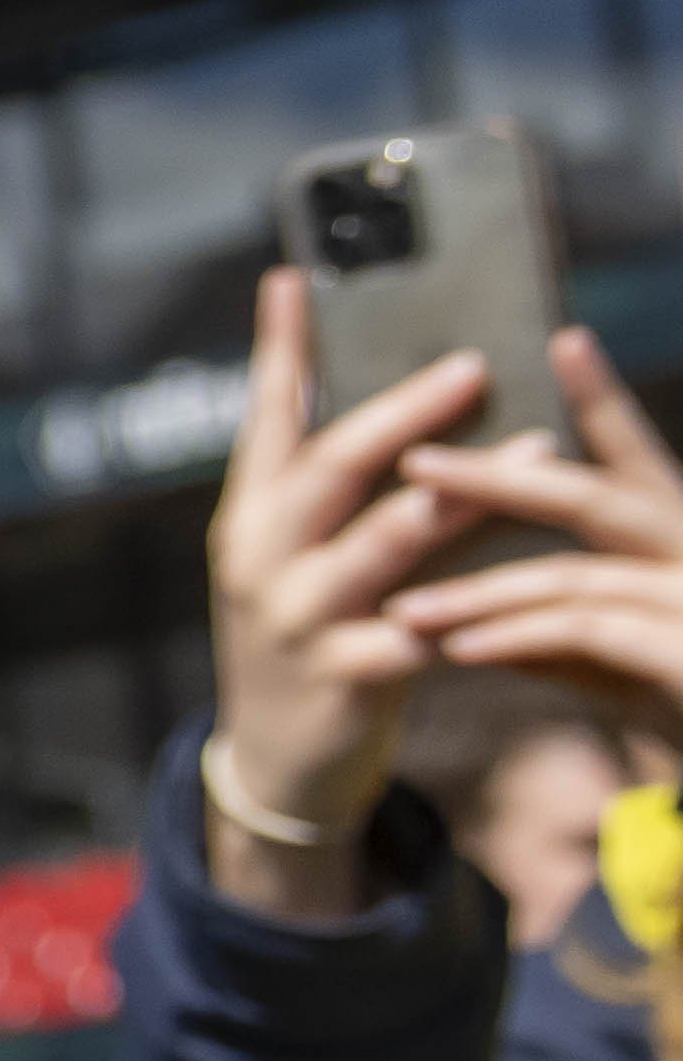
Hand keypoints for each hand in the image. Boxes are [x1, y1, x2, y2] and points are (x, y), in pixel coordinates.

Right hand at [202, 270, 506, 910]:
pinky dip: (479, 601)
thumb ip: (331, 494)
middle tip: (474, 364)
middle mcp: (260, 556)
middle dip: (407, 410)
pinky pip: (424, 629)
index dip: (281, 348)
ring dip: (467, 494)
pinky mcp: (344, 677)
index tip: (294, 277)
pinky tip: (534, 581)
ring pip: (388, 541)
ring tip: (538, 452)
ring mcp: (296, 618)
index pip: (266, 416)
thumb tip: (394, 409)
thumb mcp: (293, 560)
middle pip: (335, 465)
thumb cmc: (304, 639)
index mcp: (249, 516)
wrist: (276, 765)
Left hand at [390, 323, 682, 752]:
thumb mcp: (618, 666)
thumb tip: (470, 599)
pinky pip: (592, 634)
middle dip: (500, 479)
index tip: (563, 339)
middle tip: (414, 456)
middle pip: (598, 502)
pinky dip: (519, 635)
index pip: (643, 468)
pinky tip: (458, 648)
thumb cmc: (677, 720)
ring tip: (405, 597)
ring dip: (483, 581)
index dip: (606, 405)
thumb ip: (559, 621)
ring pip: (578, 574)